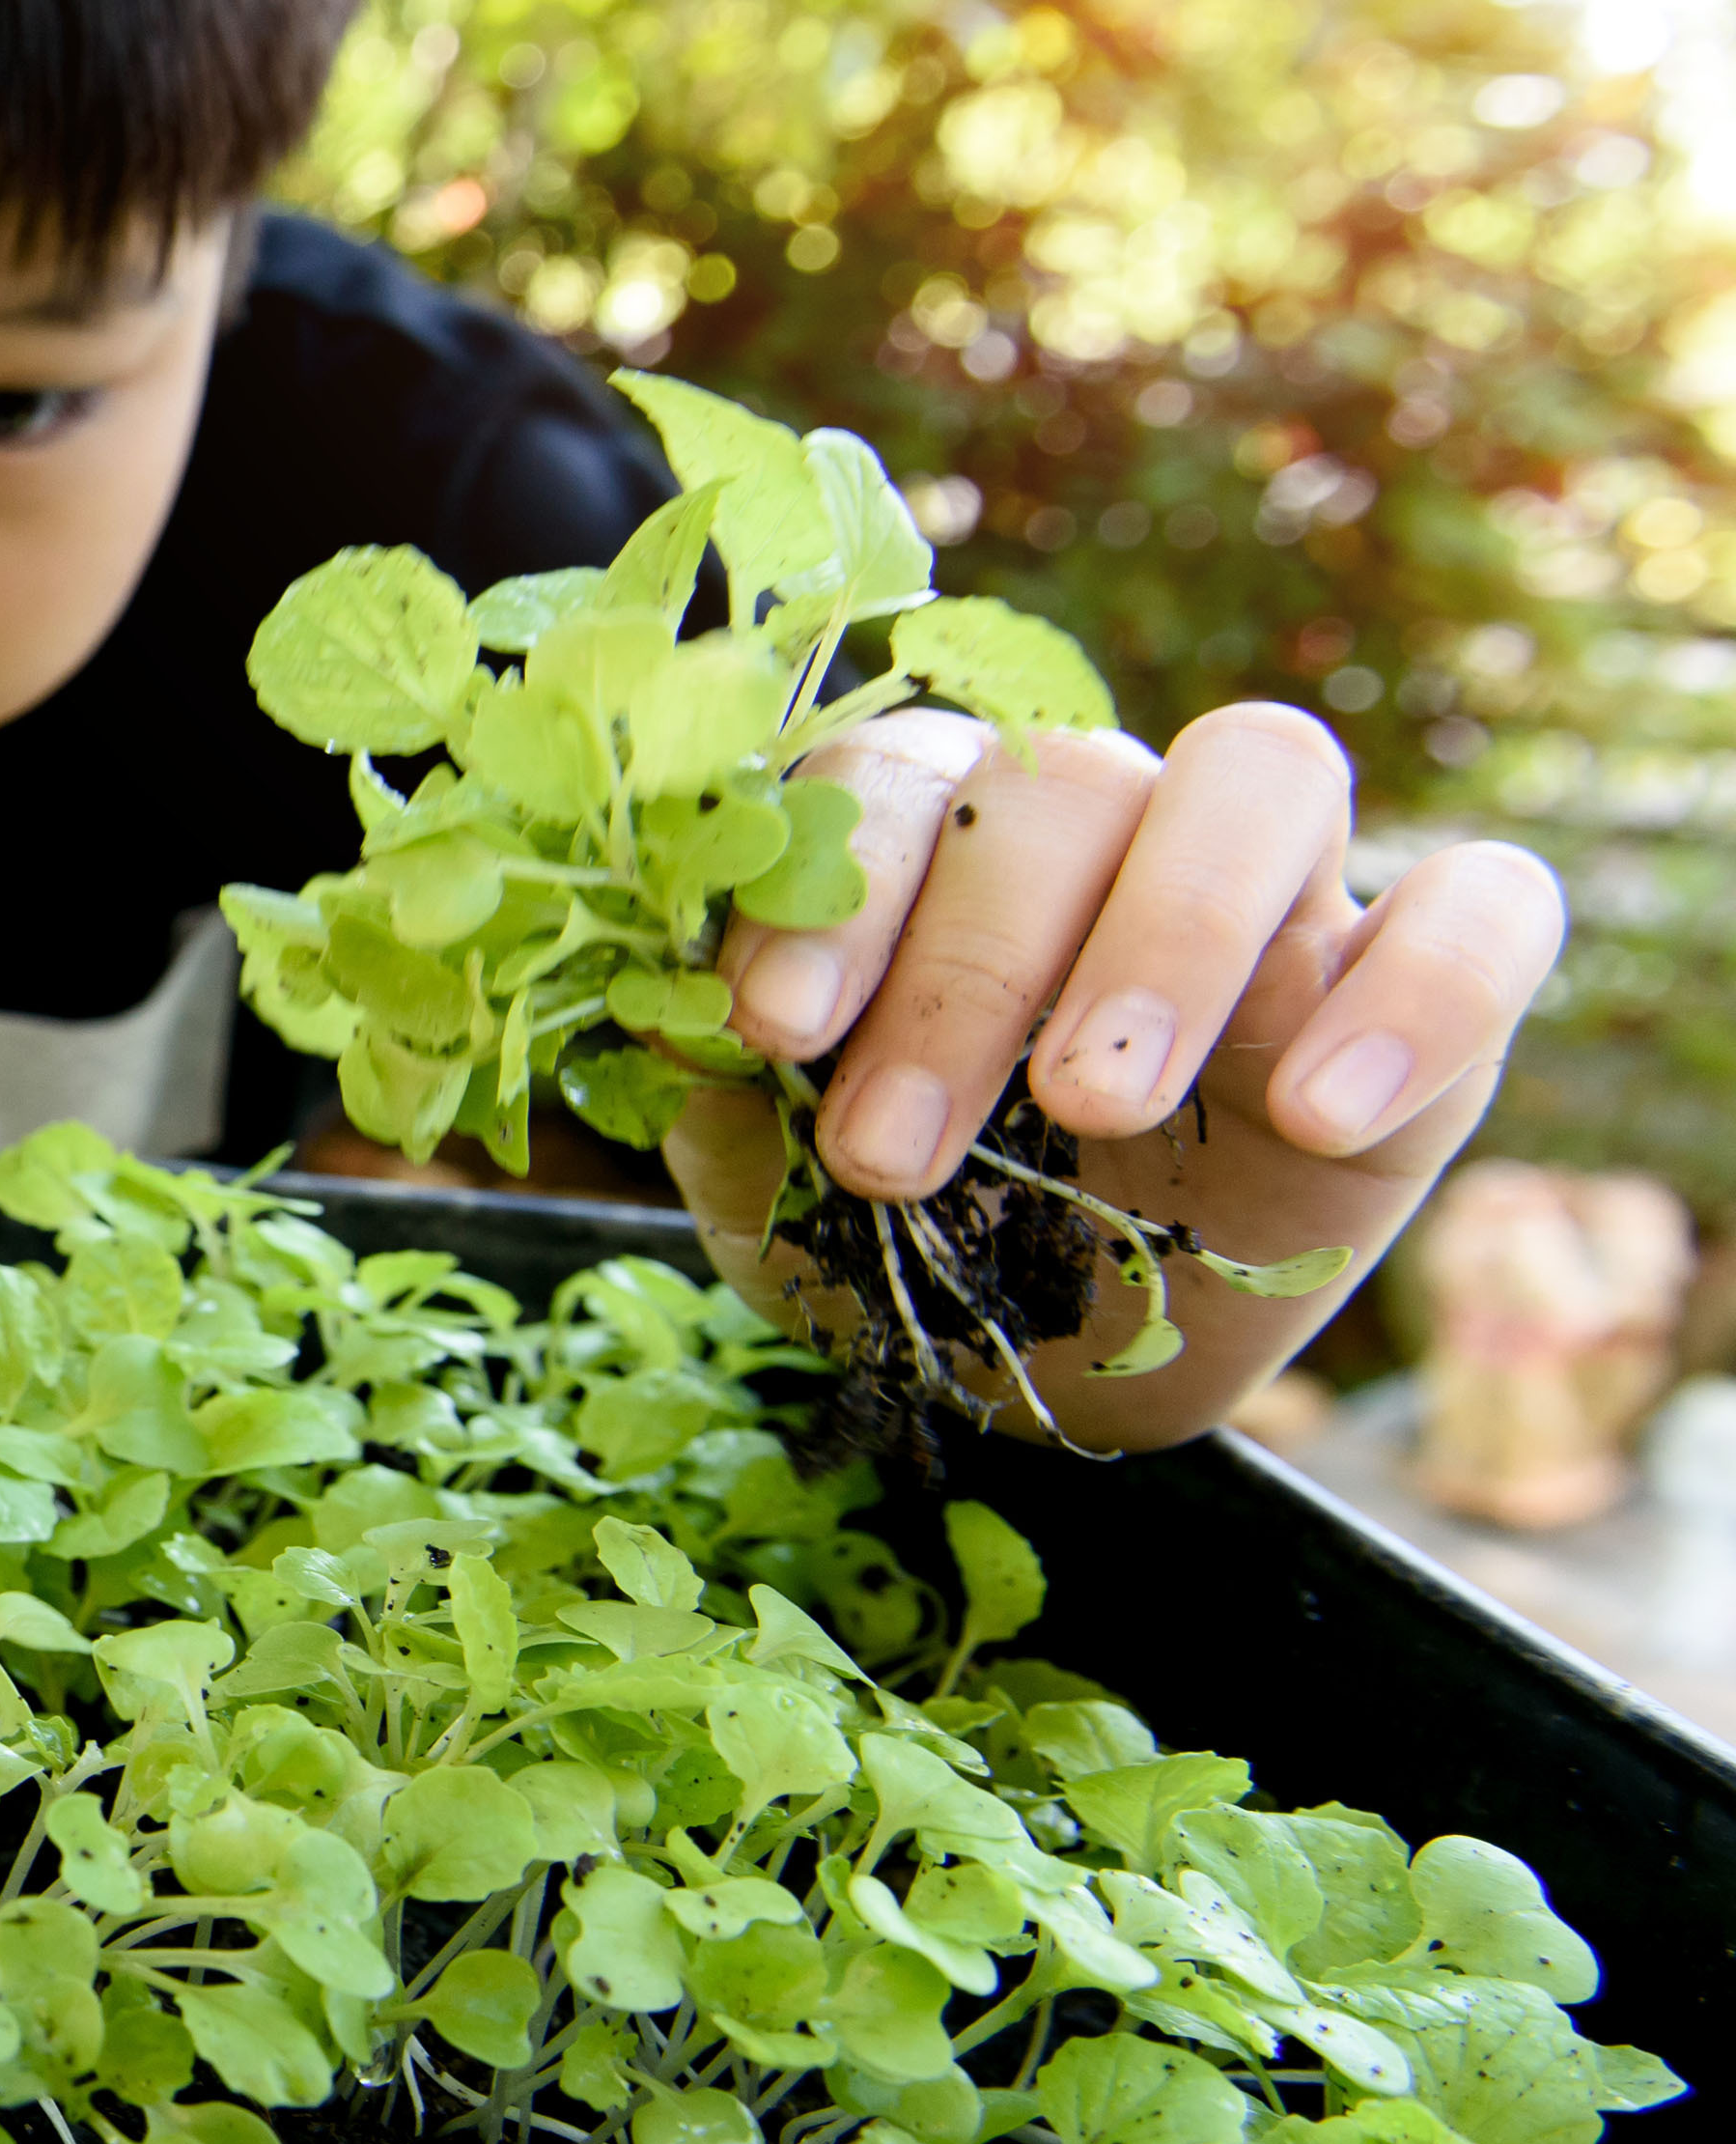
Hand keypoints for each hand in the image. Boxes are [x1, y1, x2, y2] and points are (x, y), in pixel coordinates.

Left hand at [662, 701, 1563, 1439]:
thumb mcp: (779, 1182)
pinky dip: (1417, 987)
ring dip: (1165, 933)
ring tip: (1090, 1107)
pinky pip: (1485, 907)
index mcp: (942, 835)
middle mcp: (1110, 824)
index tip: (770, 1035)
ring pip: (1265, 772)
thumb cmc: (903, 1233)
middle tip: (892, 1151)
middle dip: (963, 966)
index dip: (828, 882)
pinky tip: (1319, 1113)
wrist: (1052, 1371)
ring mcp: (1281, 890)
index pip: (894, 773)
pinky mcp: (1431, 985)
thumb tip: (656, 1015)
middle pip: (1066, 780)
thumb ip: (723, 1086)